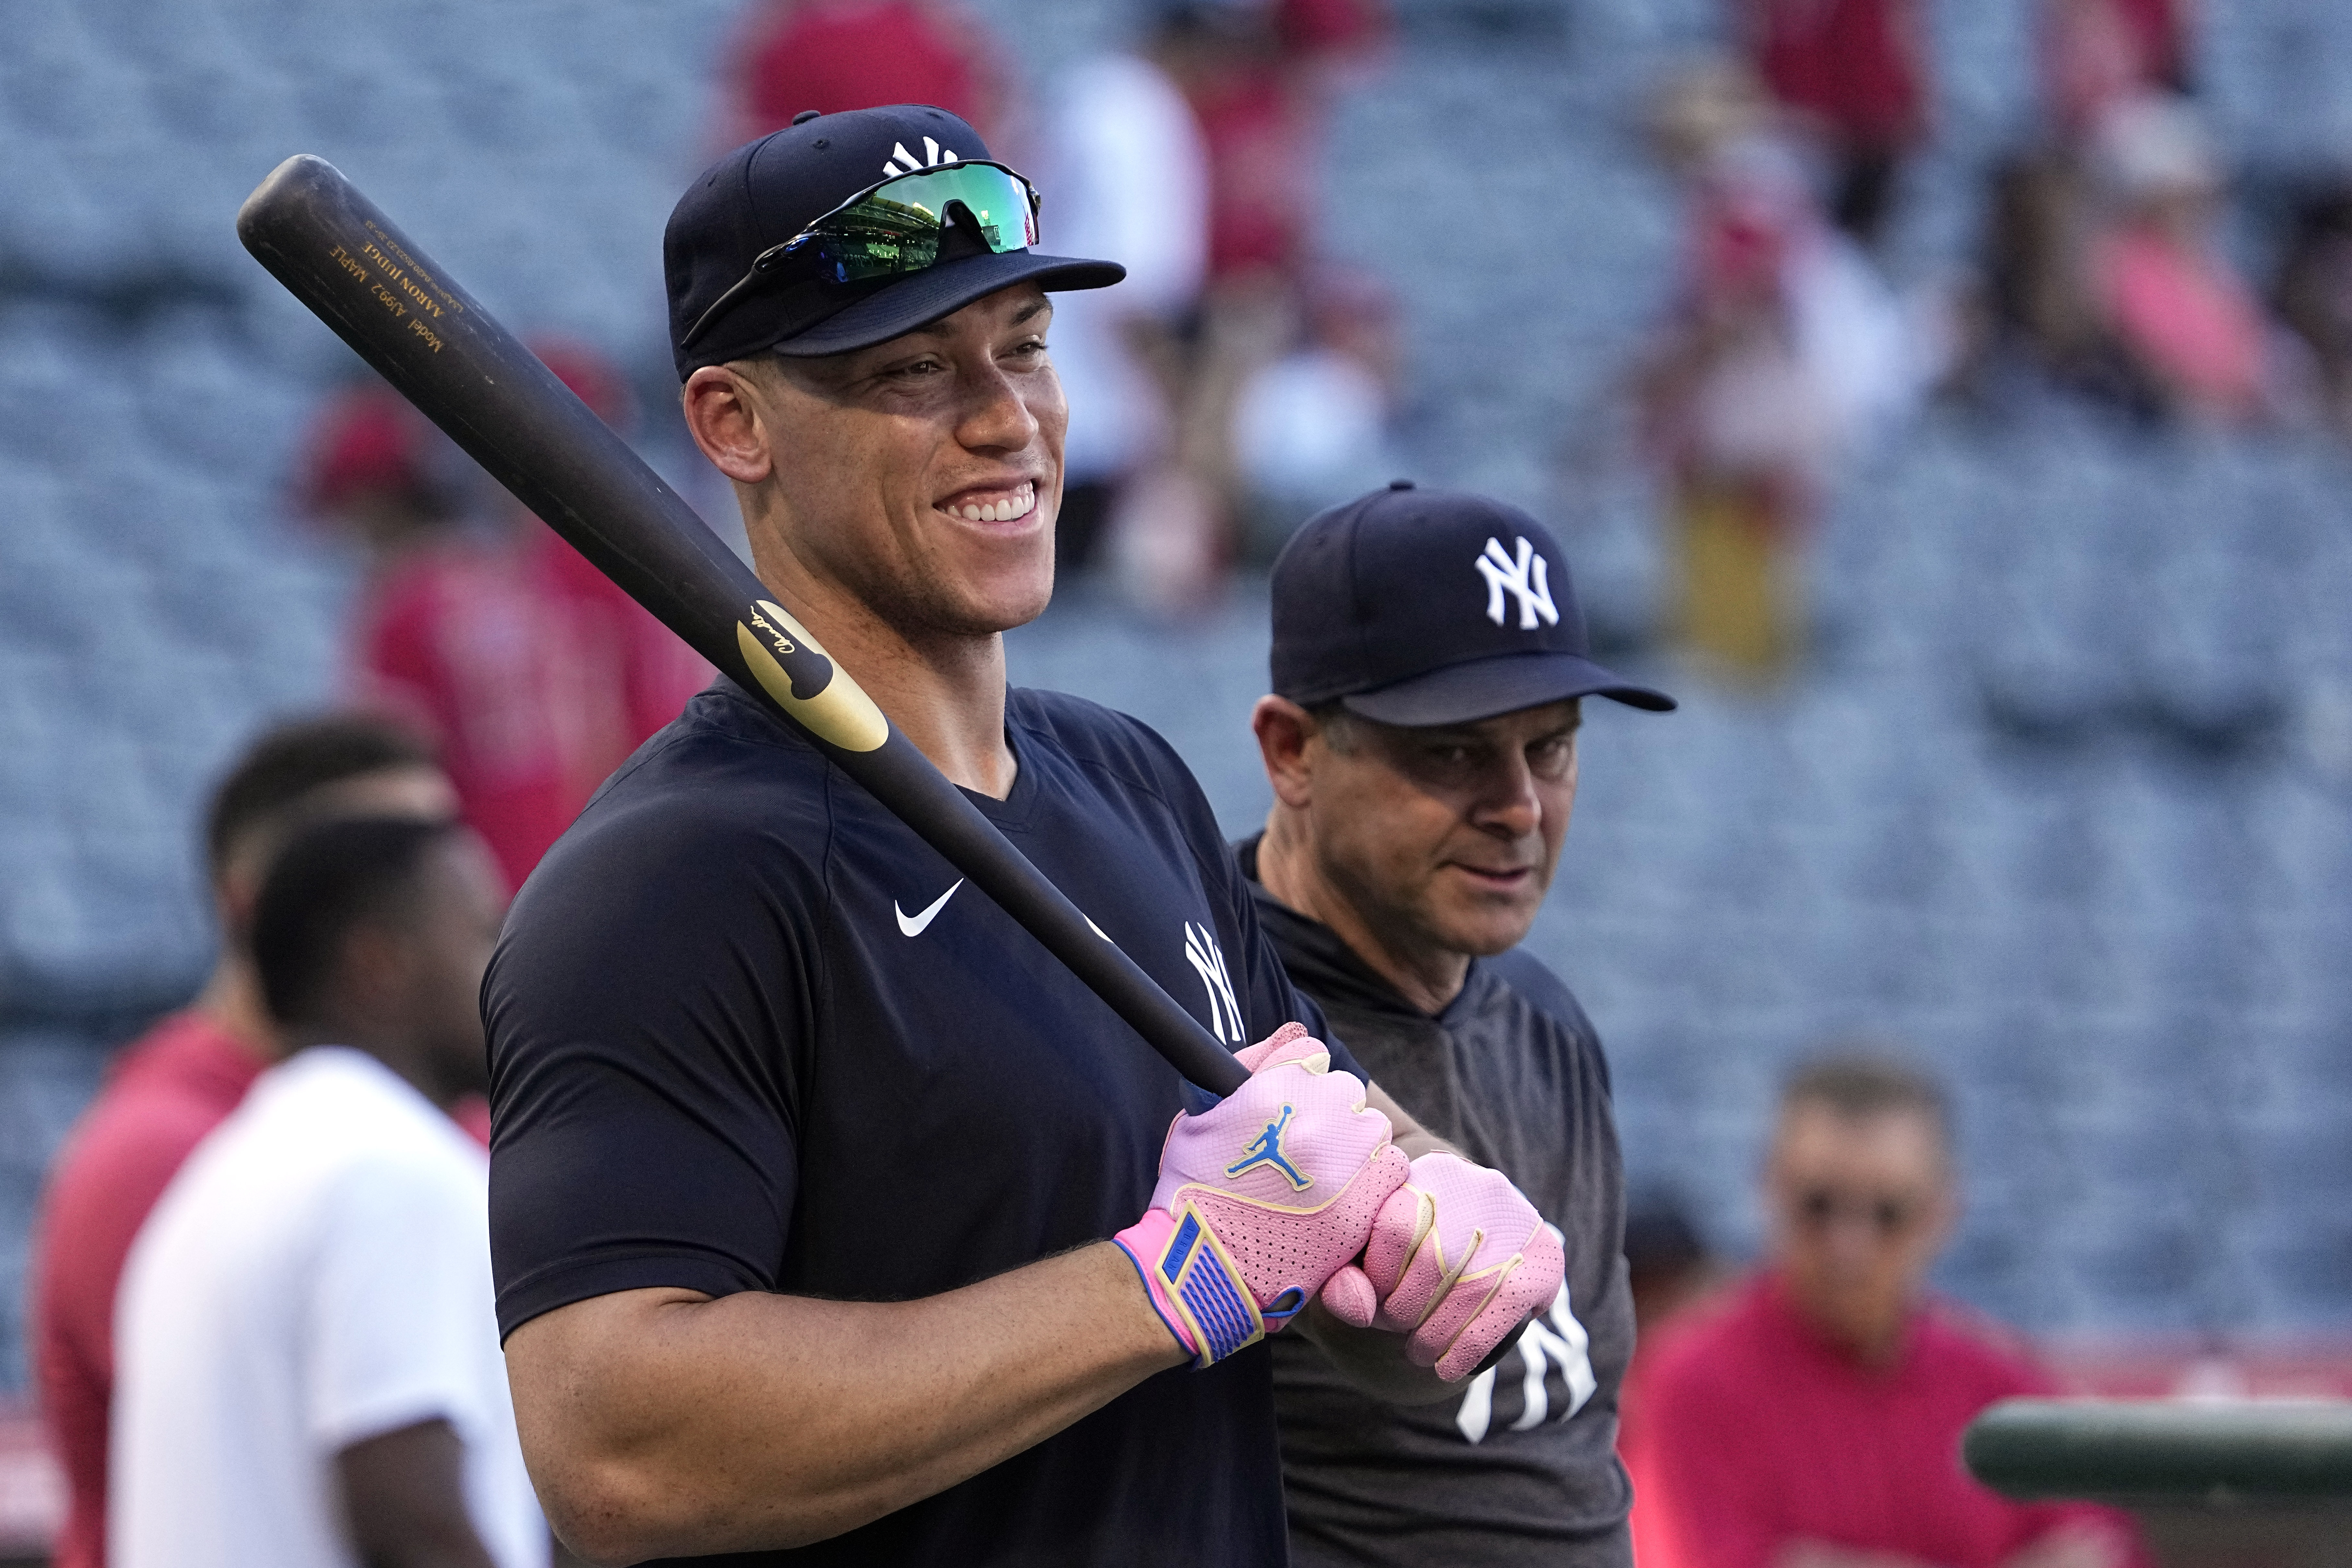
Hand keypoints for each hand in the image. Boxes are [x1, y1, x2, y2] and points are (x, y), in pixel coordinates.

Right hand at [1114, 1023, 1408, 1366]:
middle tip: (1304, 1147)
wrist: (1206, 1269)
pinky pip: (1391, 1171)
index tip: (1286, 1107)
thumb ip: (1251, 1064)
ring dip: (1355, 1146)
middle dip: (1330, 1113)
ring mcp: (1341, 1163)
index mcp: (1269, 1090)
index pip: (1310, 1054)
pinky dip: (1374, 1181)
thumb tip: (1297, 1034)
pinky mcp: (1362, 1205)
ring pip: (1373, 1129)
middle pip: (1346, 1090)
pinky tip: (1343, 1199)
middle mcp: (1311, 1118)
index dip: (1298, 1080)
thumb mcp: (1200, 1117)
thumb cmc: (1195, 1191)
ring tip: (1323, 1176)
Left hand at [1316, 1151, 1563, 1380]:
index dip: (1378, 1278)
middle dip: (1407, 1313)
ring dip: (1437, 1336)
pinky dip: (1470, 1346)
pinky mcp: (1544, 1255)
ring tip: (1421, 1355)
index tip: (1374, 1302)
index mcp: (1424, 1173)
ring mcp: (1515, 1217)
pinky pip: (1506, 1306)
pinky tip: (1450, 1367)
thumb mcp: (1367, 1256)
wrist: (1470, 1241)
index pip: (1395, 1227)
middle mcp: (1474, 1185)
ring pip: (1470, 1288)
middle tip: (1398, 1334)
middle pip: (1434, 1261)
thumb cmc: (1404, 1253)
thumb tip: (1358, 1308)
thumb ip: (1346, 1277)